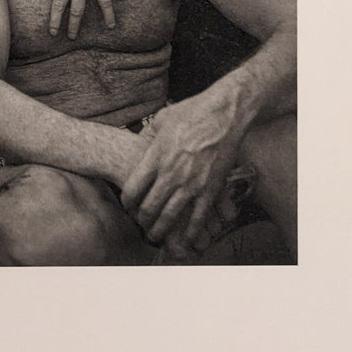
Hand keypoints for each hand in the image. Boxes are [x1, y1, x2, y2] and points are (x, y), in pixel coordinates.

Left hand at [119, 96, 243, 253]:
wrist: (224, 114)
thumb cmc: (192, 112)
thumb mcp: (161, 119)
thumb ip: (147, 135)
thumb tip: (139, 142)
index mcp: (154, 158)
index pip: (132, 190)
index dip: (127, 203)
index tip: (128, 207)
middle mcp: (170, 174)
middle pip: (149, 207)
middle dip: (143, 221)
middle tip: (142, 226)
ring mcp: (191, 183)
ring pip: (170, 216)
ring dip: (162, 230)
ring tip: (157, 237)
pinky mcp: (211, 188)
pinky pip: (199, 216)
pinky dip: (192, 231)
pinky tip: (188, 239)